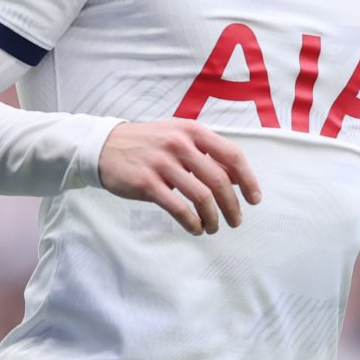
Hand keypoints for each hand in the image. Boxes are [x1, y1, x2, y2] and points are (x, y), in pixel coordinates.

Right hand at [98, 120, 261, 235]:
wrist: (105, 146)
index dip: (248, 179)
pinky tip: (196, 228)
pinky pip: (178, 208)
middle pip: (219, 180)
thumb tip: (236, 178)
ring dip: (214, 217)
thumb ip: (206, 153)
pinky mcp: (147, 183)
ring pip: (201, 197)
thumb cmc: (149, 144)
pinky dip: (192, 222)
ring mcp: (162, 163)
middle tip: (236, 220)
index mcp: (193, 131)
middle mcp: (180, 144)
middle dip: (232, 205)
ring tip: (215, 227)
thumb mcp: (179, 136)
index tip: (254, 199)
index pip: (232, 155)